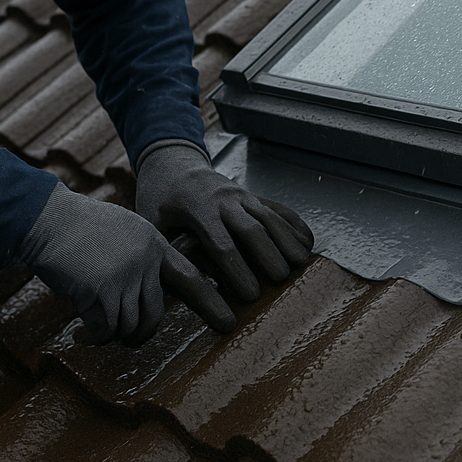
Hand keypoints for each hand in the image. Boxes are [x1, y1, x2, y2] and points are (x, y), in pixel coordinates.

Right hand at [18, 182, 234, 344]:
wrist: (46, 217)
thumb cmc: (78, 228)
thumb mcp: (123, 231)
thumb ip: (141, 258)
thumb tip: (147, 300)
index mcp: (153, 243)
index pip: (191, 276)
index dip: (210, 301)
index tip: (227, 323)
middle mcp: (144, 259)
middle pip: (155, 314)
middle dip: (140, 334)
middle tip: (127, 340)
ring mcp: (124, 274)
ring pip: (130, 325)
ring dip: (112, 335)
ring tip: (94, 332)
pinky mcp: (100, 290)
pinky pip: (105, 329)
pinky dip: (94, 338)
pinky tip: (81, 335)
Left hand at [135, 141, 314, 301]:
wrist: (173, 166)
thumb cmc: (161, 204)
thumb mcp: (154, 225)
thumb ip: (167, 252)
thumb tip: (177, 289)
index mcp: (198, 210)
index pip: (222, 244)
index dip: (237, 270)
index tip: (249, 294)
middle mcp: (224, 200)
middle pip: (252, 229)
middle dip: (268, 255)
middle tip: (279, 280)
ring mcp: (242, 195)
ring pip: (270, 217)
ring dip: (287, 240)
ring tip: (301, 264)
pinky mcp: (253, 195)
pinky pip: (279, 208)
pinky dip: (295, 224)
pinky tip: (308, 243)